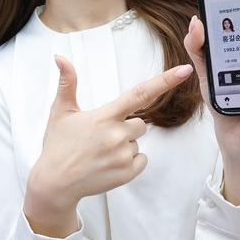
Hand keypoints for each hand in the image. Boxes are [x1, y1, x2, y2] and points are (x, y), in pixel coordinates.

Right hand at [24, 56, 193, 236]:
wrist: (55, 182)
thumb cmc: (58, 145)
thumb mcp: (60, 111)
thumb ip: (67, 82)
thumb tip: (60, 57)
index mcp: (104, 117)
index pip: (140, 94)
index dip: (164, 81)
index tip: (184, 70)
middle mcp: (116, 135)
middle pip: (140, 123)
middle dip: (126, 126)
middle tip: (101, 136)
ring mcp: (123, 156)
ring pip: (138, 142)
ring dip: (125, 145)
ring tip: (101, 152)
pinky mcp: (127, 173)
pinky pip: (141, 160)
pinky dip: (129, 161)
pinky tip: (108, 162)